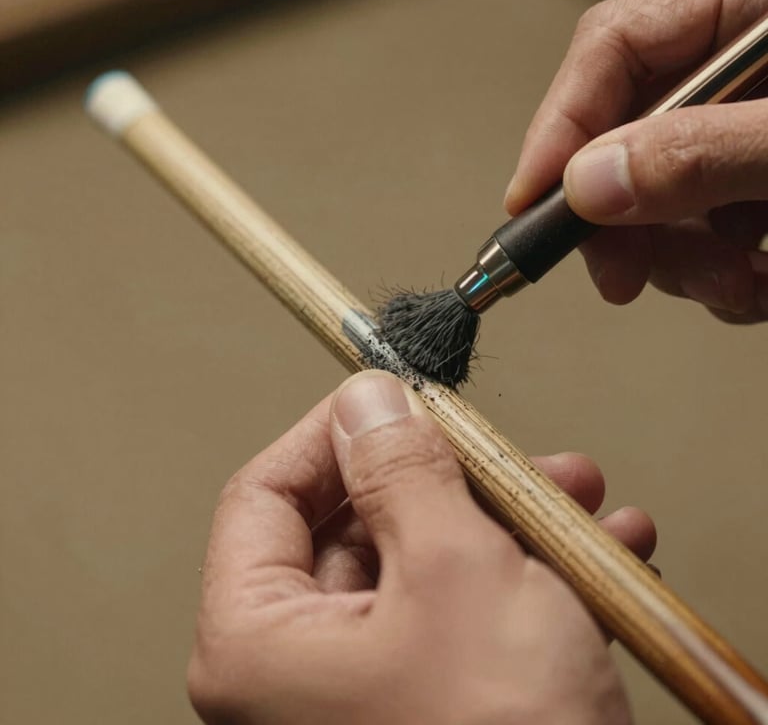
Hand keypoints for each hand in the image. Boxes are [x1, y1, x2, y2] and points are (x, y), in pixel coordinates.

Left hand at [188, 370, 654, 724]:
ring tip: (574, 494)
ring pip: (430, 563)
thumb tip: (370, 402)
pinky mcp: (437, 702)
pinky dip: (532, 574)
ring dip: (508, 520)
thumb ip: (405, 472)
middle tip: (501, 450)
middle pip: (361, 525)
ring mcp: (373, 689)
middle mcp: (303, 672)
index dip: (331, 435)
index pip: (264, 496)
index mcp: (260, 646)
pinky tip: (595, 549)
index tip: (391, 397)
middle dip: (449, 477)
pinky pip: (473, 612)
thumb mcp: (454, 575)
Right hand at [505, 0, 767, 322]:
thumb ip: (703, 152)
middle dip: (624, 224)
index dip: (558, 130)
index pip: (610, 49)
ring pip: (662, 198)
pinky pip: (707, 228)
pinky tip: (752, 287)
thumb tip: (589, 185)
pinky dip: (718, 273)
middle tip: (622, 276)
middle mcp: (741, 63)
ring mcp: (748, 126)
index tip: (530, 203)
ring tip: (736, 289)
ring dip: (682, 263)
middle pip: (626, 137)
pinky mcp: (762, 178)